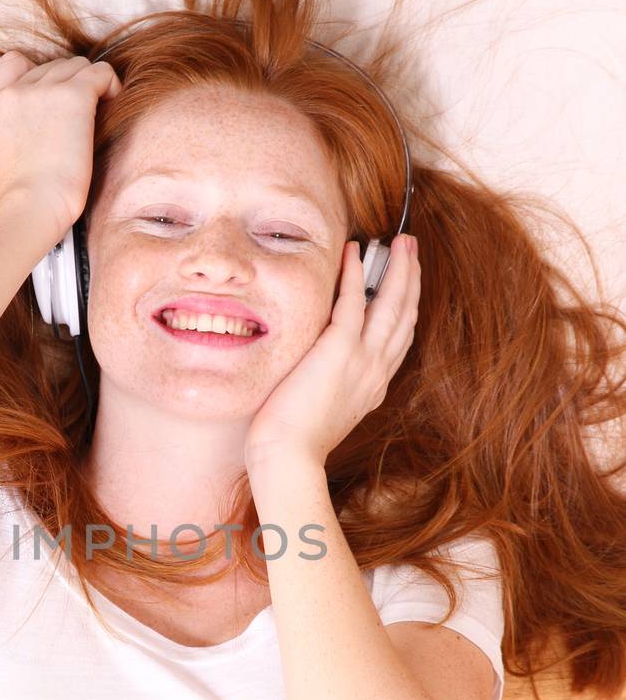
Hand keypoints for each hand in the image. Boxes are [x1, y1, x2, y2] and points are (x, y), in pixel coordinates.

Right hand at [0, 50, 121, 243]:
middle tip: (83, 116)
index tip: (52, 99)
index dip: (38, 75)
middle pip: (52, 66)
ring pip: (77, 66)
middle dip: (70, 84)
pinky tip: (113, 104)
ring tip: (101, 112)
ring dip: (91, 84)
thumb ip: (5, 143)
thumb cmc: (15, 204)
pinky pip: (101, 73)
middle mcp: (15, 91)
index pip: (13, 64)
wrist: (28, 209)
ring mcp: (43, 90)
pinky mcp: (73, 96)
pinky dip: (111, 85)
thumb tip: (21, 155)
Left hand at [244, 234, 420, 470]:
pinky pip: (353, 302)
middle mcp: (376, 371)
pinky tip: (354, 252)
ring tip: (400, 241)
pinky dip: (355, 274)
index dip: (407, 304)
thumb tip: (320, 369)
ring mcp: (362, 360)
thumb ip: (333, 384)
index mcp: (374, 386)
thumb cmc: (293, 441)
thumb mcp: (325, 409)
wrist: (288, 458)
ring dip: (398, 268)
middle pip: (405, 315)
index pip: (400, 337)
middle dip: (411, 277)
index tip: (407, 280)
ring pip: (391, 304)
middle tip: (411, 248)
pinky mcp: (339, 351)